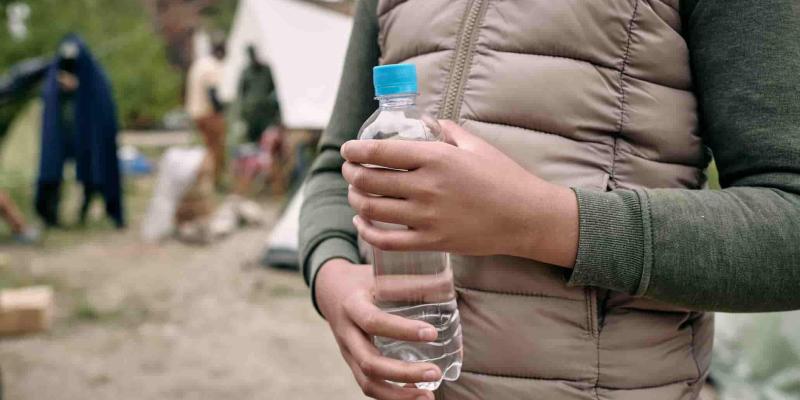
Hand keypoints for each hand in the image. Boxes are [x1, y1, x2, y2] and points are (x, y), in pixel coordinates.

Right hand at [315, 258, 439, 399]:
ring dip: (398, 395)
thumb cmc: (362, 281)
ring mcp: (348, 353)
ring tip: (428, 397)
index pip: (374, 322)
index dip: (402, 330)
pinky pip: (369, 385)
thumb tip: (447, 286)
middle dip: (404, 373)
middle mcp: (347, 334)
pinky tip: (415, 395)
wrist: (330, 290)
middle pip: (370, 362)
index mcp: (353, 306)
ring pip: (367, 382)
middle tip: (435, 373)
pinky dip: (392, 396)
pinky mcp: (354, 363)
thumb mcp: (378, 274)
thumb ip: (406, 281)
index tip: (431, 333)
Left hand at [341, 120, 577, 267]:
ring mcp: (427, 218)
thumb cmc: (504, 177)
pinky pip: (387, 240)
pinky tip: (362, 222)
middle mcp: (427, 187)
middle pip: (370, 181)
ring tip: (354, 193)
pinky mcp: (431, 242)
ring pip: (373, 210)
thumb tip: (428, 123)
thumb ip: (447, 131)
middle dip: (351, 174)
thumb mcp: (475, 145)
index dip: (356, 151)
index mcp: (436, 158)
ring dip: (355, 200)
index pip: (381, 152)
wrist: (526, 217)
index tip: (347, 149)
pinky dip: (367, 231)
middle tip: (348, 169)